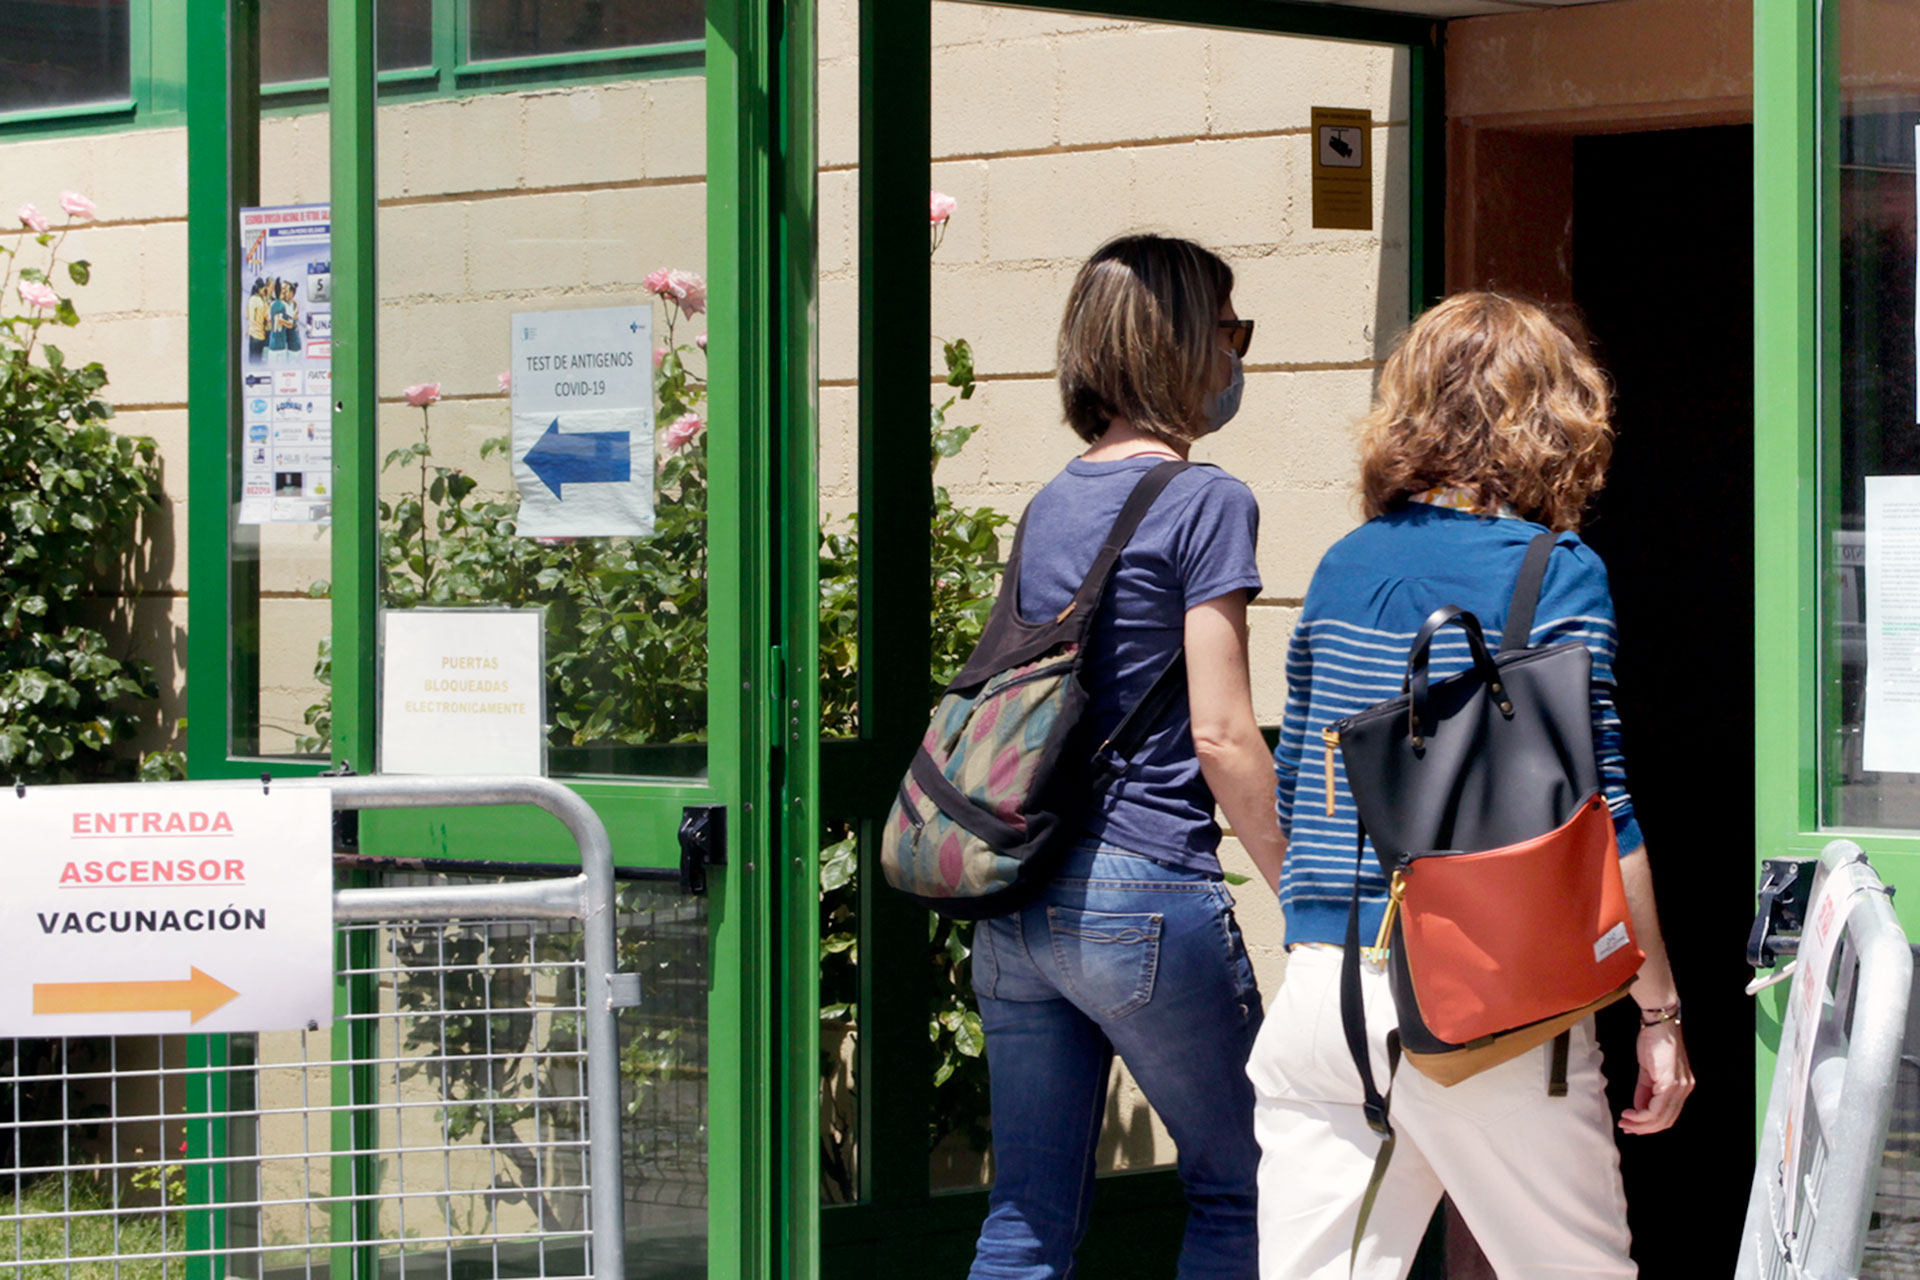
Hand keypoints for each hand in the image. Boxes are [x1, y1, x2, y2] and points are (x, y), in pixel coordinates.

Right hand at [1618, 1020, 1693, 1134]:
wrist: (1658, 1025)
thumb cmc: (1653, 1042)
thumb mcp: (1648, 1071)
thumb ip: (1645, 1091)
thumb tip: (1638, 1108)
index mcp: (1682, 1087)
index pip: (1668, 1115)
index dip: (1650, 1125)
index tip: (1632, 1126)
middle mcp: (1684, 1089)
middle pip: (1666, 1120)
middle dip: (1644, 1128)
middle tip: (1626, 1127)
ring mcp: (1679, 1087)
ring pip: (1661, 1117)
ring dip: (1641, 1124)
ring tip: (1625, 1122)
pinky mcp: (1670, 1083)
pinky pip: (1656, 1108)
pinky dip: (1641, 1115)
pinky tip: (1630, 1113)